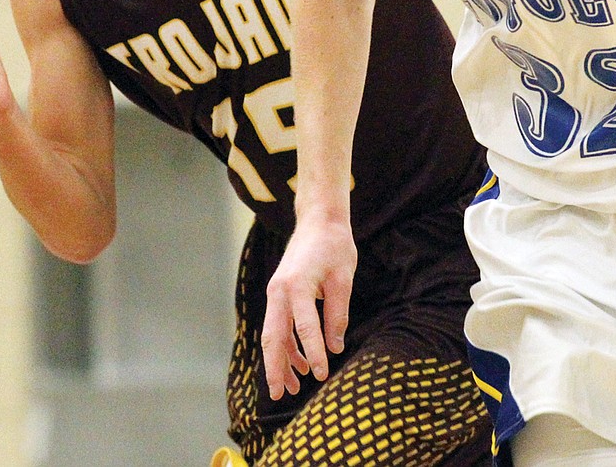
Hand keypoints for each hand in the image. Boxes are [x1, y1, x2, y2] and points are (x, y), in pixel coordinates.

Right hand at [260, 214, 356, 399]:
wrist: (318, 220)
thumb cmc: (334, 245)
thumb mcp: (343, 278)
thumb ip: (337, 313)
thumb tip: (335, 347)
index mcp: (296, 285)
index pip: (304, 327)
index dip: (313, 353)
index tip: (321, 375)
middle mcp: (279, 291)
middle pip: (273, 336)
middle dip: (276, 368)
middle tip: (280, 395)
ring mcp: (276, 292)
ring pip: (273, 334)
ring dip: (281, 361)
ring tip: (292, 387)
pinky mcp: (280, 294)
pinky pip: (279, 325)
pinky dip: (288, 345)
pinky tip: (300, 364)